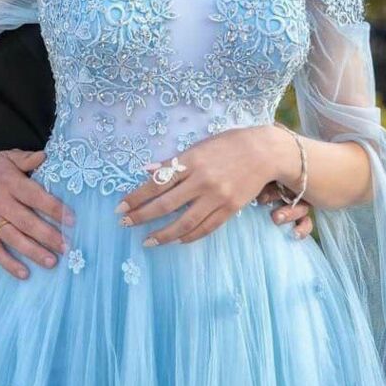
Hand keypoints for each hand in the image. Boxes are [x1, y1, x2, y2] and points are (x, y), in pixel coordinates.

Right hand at [0, 149, 75, 280]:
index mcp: (9, 182)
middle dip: (48, 235)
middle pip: (26, 221)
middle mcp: (0, 202)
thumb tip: (45, 156)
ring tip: (52, 262)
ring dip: (33, 252)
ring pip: (13, 239)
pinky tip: (24, 273)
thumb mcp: (6, 157)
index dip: (53, 208)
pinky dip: (9, 264)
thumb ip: (26, 158)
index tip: (71, 219)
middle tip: (66, 246)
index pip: (34, 196)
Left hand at [113, 125, 308, 245]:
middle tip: (125, 224)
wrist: (264, 151)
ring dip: (163, 234)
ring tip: (148, 241)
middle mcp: (202, 180)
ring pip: (184, 222)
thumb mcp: (198, 146)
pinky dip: (189, 236)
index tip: (120, 207)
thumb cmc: (228, 144)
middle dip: (142, 216)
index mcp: (190, 161)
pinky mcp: (230, 208)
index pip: (156, 183)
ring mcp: (217, 197)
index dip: (136, 197)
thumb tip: (146, 171)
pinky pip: (206, 227)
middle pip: (165, 204)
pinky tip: (177, 240)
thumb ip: (173, 162)